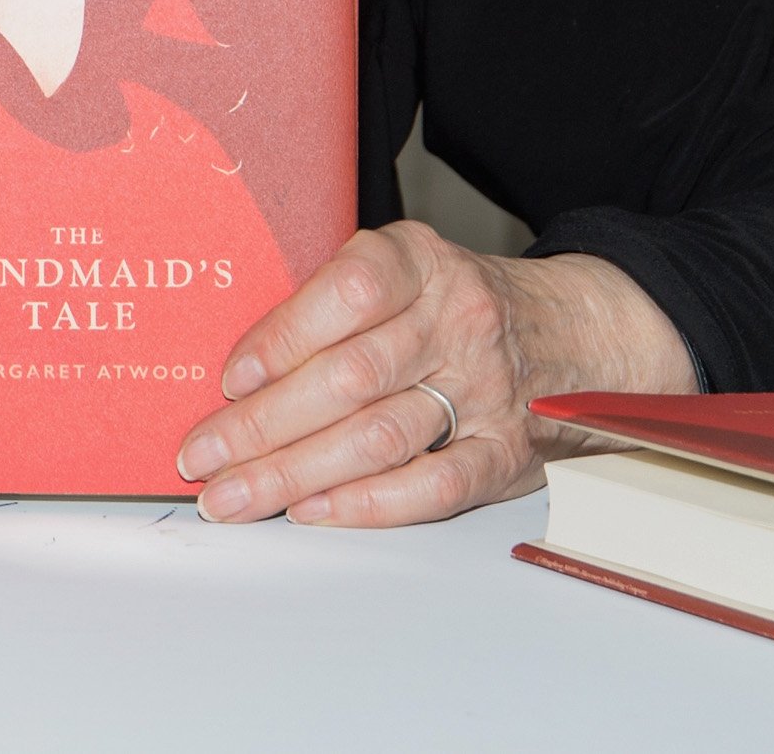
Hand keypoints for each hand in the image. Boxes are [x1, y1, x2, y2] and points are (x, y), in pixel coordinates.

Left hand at [172, 223, 694, 527]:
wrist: (572, 331)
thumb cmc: (455, 303)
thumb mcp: (404, 269)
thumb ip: (333, 301)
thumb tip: (236, 370)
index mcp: (421, 263)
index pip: (350, 292)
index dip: (283, 336)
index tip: (229, 378)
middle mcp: (457, 320)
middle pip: (350, 378)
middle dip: (262, 425)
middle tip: (201, 456)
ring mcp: (486, 389)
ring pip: (378, 437)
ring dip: (293, 473)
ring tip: (232, 496)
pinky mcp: (506, 452)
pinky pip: (435, 484)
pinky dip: (367, 503)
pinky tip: (311, 510)